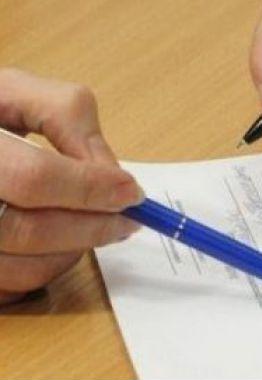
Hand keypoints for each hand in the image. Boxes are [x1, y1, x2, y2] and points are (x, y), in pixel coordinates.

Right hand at [0, 68, 142, 304]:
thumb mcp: (13, 91)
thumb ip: (67, 118)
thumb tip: (111, 173)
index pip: (33, 179)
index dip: (90, 189)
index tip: (132, 192)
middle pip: (27, 232)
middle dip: (91, 227)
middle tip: (127, 220)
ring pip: (21, 270)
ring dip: (73, 251)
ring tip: (94, 226)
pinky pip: (8, 289)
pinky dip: (44, 270)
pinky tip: (58, 241)